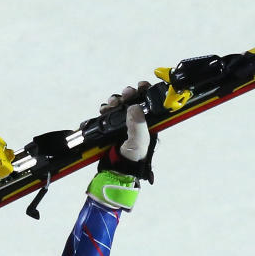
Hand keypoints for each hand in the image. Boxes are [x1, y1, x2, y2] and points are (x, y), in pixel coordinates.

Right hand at [87, 89, 156, 210]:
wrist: (117, 169)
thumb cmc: (133, 158)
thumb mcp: (139, 142)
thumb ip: (137, 124)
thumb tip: (134, 106)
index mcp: (148, 123)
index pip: (150, 102)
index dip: (146, 91)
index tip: (140, 86)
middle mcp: (137, 121)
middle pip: (134, 100)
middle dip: (127, 95)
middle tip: (124, 95)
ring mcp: (124, 123)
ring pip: (121, 104)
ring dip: (115, 101)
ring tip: (111, 104)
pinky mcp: (113, 126)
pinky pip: (110, 112)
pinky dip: (106, 109)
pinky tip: (104, 110)